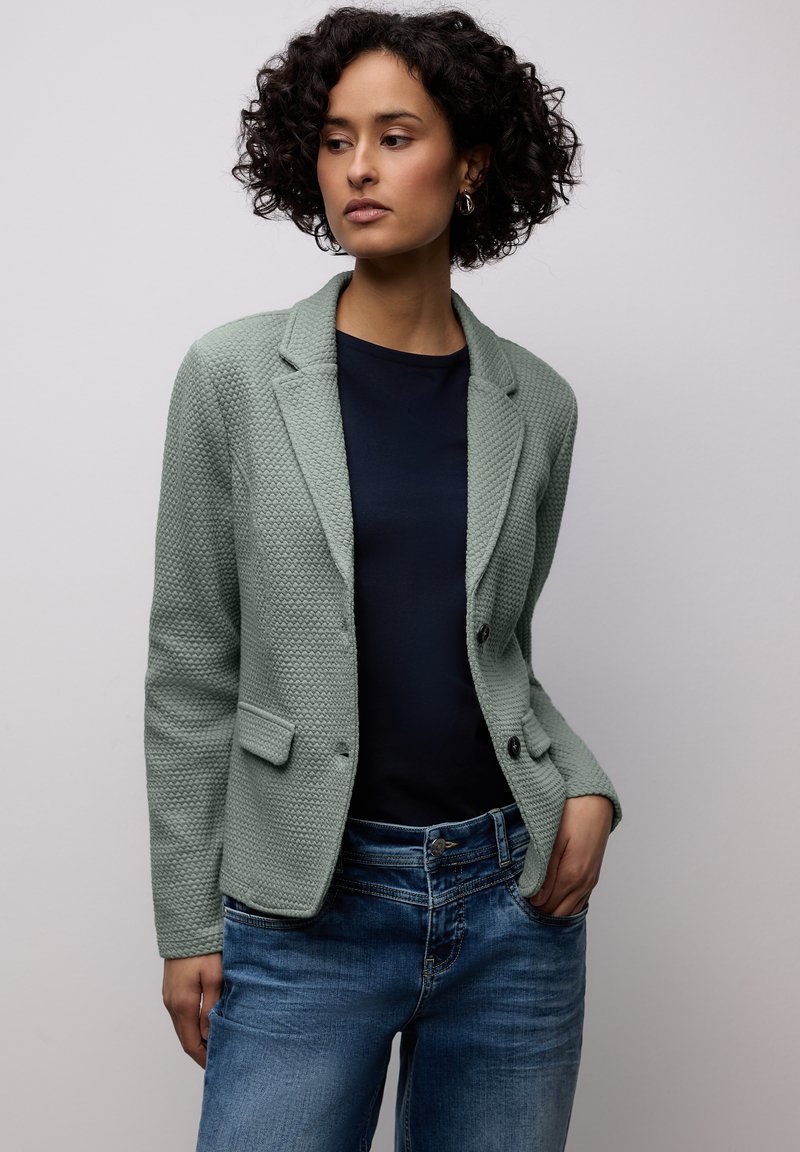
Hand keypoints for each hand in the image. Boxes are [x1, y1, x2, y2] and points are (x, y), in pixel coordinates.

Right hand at [162, 952, 222, 1067]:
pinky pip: (180, 1016)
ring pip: (182, 1028)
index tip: (217, 1066)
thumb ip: (211, 1008)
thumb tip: (207, 1035)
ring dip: (195, 1039)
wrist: (186, 926)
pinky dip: (191, 1026)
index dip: (203, 1058)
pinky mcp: (171, 990)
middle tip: (219, 1059)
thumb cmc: (204, 949)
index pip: (191, 1043)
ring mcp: (169, 997)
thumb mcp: (215, 977)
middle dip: (200, 1051)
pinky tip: (204, 1025)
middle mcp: (171, 1004)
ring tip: (215, 1044)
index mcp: (183, 1004)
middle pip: (184, 1038)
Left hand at [528, 795, 612, 915]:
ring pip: (571, 910)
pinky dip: (566, 903)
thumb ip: (543, 873)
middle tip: (526, 898)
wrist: (595, 800)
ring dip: (554, 908)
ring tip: (538, 896)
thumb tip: (535, 900)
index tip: (519, 897)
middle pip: (559, 913)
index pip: (547, 908)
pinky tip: (555, 895)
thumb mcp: (551, 841)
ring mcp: (591, 881)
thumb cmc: (570, 816)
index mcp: (570, 876)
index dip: (531, 906)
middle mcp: (583, 883)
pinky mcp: (593, 875)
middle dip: (542, 911)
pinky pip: (580, 901)